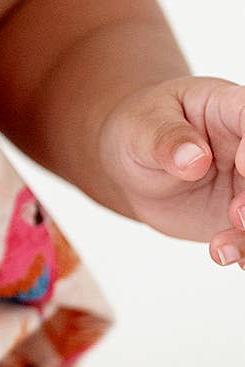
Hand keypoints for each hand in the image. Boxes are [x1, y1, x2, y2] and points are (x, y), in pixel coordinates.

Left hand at [97, 77, 244, 262]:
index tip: (243, 165)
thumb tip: (194, 157)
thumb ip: (166, 139)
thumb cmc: (141, 130)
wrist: (133, 165)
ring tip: (221, 248)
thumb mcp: (141, 127)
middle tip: (237, 214)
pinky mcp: (243, 219)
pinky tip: (227, 257)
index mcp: (230, 109)